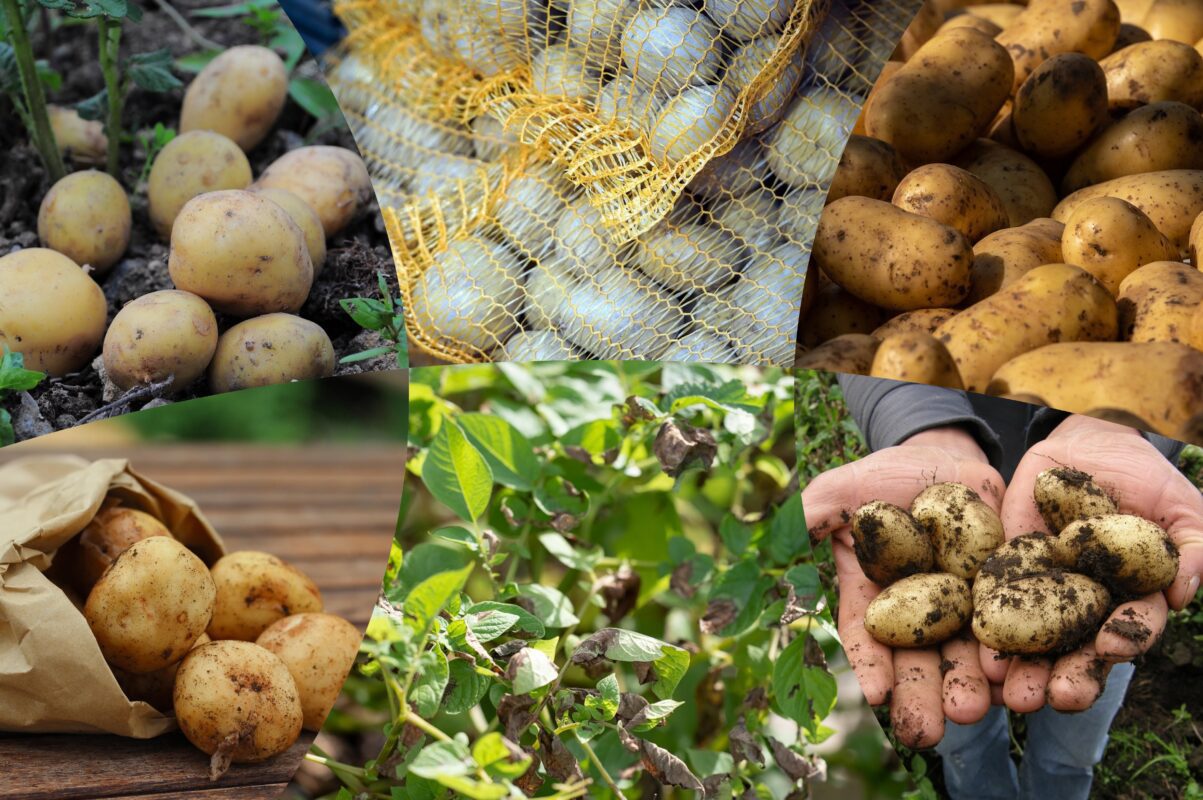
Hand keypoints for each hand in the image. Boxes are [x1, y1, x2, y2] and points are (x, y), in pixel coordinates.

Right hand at [803, 427, 1005, 746]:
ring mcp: (962, 605)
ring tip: (972, 712)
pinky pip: (1012, 627)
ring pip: (965, 654)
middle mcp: (917, 611)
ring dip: (968, 687)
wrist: (946, 460)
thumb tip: (789, 537)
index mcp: (874, 596)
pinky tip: (1013, 678)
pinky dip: (1013, 655)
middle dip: (922, 696)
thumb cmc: (883, 476)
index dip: (871, 665)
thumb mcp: (841, 489)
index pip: (867, 635)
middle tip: (927, 732)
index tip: (877, 694)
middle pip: (918, 660)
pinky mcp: (1005, 592)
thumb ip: (815, 513)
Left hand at [994, 415, 1202, 712]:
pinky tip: (976, 655)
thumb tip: (1183, 592)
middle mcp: (1088, 607)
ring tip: (1012, 693)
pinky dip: (986, 629)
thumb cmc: (1147, 479)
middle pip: (1080, 650)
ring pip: (1035, 641)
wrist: (1089, 446)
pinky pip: (994, 604)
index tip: (1111, 647)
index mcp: (1134, 600)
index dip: (1125, 638)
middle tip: (1056, 699)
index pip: (1132, 628)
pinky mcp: (1007, 572)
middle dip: (1070, 677)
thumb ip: (1191, 547)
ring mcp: (1046, 593)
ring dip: (1024, 670)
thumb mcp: (1179, 506)